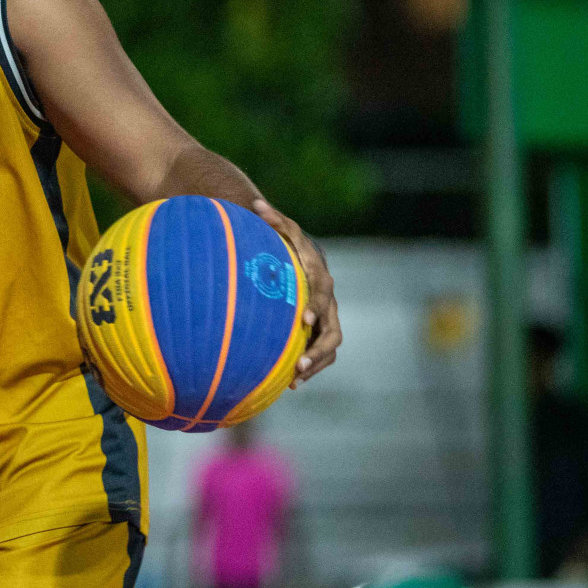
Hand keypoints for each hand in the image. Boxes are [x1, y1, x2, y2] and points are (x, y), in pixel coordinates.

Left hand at [253, 199, 341, 386]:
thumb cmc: (286, 243)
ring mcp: (327, 318)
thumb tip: (254, 203)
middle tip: (299, 363)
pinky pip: (321, 353)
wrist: (300, 259)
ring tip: (295, 378)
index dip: (316, 307)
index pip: (323, 294)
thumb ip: (272, 219)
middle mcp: (328, 301)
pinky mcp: (319, 331)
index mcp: (320, 278)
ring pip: (330, 346)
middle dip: (318, 348)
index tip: (304, 320)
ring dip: (315, 363)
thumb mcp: (282, 230)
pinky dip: (309, 368)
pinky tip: (290, 384)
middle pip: (333, 330)